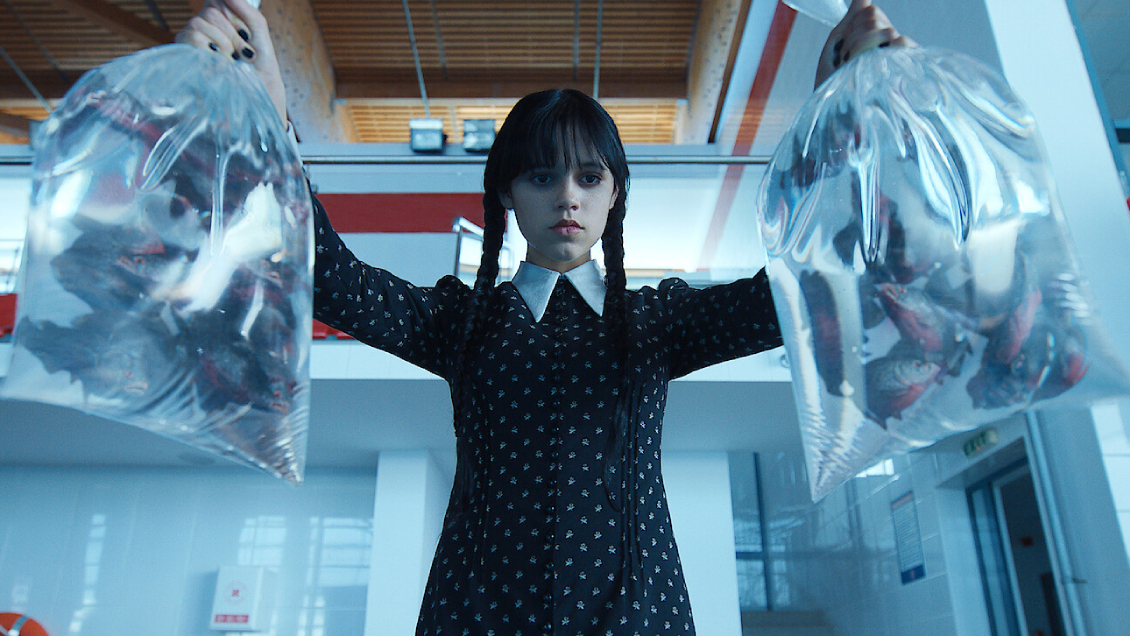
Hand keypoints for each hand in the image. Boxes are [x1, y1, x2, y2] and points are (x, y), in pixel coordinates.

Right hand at [175, 0, 287, 124]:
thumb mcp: (263, 46)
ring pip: (198, 22)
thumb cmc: (263, 85)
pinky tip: (220, 65)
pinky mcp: (185, 63)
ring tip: (231, 64)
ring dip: (223, 42)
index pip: (215, 4)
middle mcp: (205, 40)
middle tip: (242, 55)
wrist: (259, 113)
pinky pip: (190, 36)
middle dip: (232, 32)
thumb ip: (251, 17)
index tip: (244, 34)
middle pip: (210, 11)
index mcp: (224, 33)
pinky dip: (211, 48)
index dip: (228, 10)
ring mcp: (193, 51)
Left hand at [814, 0, 915, 88]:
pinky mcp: (903, 70)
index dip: (850, 27)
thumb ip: (851, 19)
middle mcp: (890, 44)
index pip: (870, 10)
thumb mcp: (837, 46)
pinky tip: (868, 63)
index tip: (842, 51)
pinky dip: (877, 49)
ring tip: (853, 68)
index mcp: (877, 37)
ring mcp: (898, 57)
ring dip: (858, 47)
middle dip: (852, 37)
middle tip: (846, 61)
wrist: (831, 113)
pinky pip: (902, 42)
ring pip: (883, 28)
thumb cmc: (832, 83)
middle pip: (874, 15)